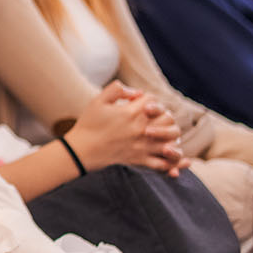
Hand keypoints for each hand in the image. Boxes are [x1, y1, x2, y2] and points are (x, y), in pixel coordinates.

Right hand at [64, 83, 183, 174]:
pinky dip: (169, 162)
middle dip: (163, 115)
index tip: (139, 102)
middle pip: (168, 118)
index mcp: (131, 113)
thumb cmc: (88, 124)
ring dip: (170, 135)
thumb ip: (117, 90)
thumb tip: (136, 92)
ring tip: (163, 133)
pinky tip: (168, 155)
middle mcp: (141, 129)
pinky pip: (161, 163)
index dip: (148, 99)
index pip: (153, 100)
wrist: (81, 150)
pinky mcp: (139, 159)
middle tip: (154, 117)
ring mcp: (142, 145)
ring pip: (170, 140)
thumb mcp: (98, 100)